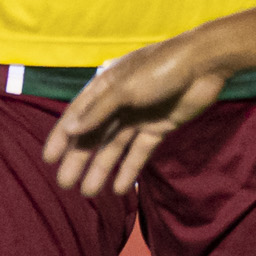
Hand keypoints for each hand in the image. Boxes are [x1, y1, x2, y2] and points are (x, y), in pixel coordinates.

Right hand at [44, 34, 226, 196]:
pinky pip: (140, 151)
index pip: (78, 115)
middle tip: (65, 185)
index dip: (63, 137)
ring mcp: (140, 115)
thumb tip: (71, 130)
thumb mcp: (126, 87)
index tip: (49, 160)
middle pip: (95, 135)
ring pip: (115, 147)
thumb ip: (99, 110)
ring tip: (88, 192)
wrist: (207, 63)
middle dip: (79, 159)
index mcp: (107, 86)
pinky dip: (129, 169)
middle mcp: (120, 102)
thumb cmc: (163, 67)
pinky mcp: (160, 126)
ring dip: (102, 169)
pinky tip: (119, 189)